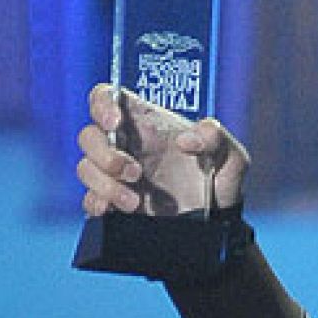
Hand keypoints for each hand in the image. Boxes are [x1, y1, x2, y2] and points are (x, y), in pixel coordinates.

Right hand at [76, 83, 247, 216]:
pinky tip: (115, 210)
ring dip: (104, 183)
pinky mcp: (112, 200)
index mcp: (148, 123)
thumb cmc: (221, 178)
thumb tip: (188, 140)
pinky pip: (88, 198)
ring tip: (135, 201)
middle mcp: (127, 144)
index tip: (115, 121)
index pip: (107, 97)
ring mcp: (116, 173)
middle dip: (105, 154)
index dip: (102, 103)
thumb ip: (217, 137)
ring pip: (86, 167)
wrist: (216, 220)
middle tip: (135, 172)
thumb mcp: (232, 156)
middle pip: (89, 135)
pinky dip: (97, 202)